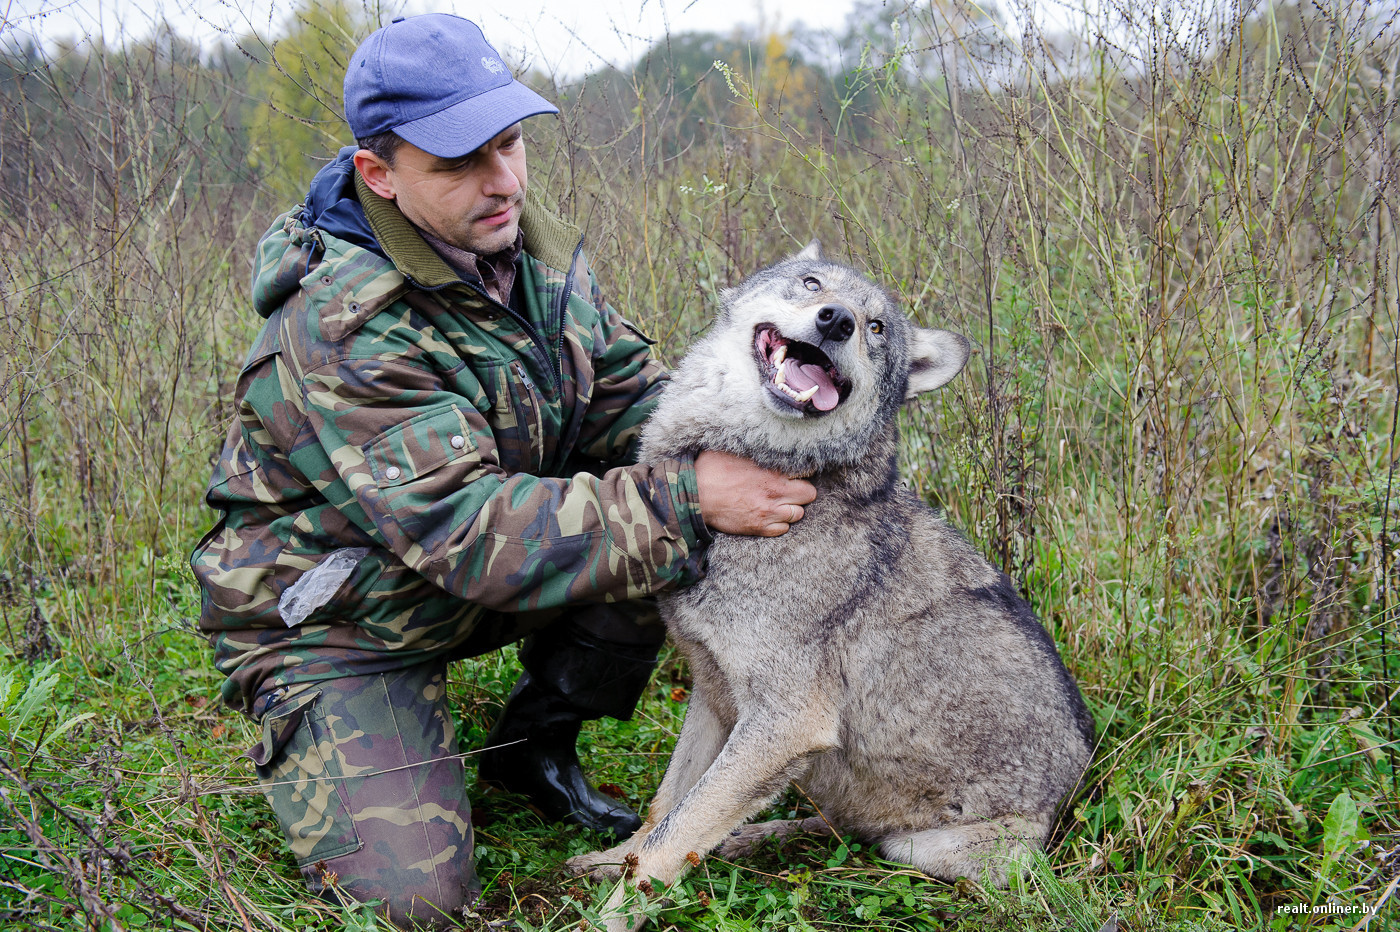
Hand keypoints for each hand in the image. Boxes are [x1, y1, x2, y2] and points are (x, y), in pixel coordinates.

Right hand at [694, 450, 816, 536]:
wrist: (696, 495)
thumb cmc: (712, 469)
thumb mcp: (737, 451)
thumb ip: (758, 450)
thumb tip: (767, 439)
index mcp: (772, 472)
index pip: (806, 472)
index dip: (803, 472)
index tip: (797, 472)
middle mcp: (775, 493)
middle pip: (808, 495)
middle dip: (802, 491)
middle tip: (791, 488)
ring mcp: (767, 513)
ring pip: (798, 514)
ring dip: (792, 508)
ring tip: (781, 502)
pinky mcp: (757, 527)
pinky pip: (782, 530)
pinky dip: (780, 524)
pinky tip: (770, 515)